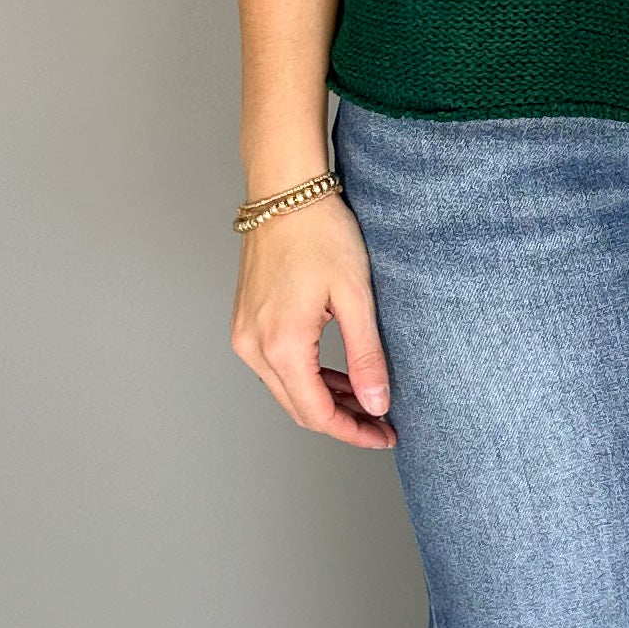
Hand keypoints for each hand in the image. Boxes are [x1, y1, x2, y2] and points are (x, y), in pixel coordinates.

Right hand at [232, 190, 393, 446]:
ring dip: (325, 400)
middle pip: (299, 408)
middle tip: (382, 423)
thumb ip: (366, 356)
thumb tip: (378, 404)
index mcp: (281, 345)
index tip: (384, 434)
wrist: (285, 193)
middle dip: (342, 421)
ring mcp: (244, 334)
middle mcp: (253, 346)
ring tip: (367, 400)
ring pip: (286, 390)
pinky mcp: (245, 322)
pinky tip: (337, 376)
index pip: (317, 413)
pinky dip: (307, 378)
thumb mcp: (355, 297)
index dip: (353, 432)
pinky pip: (276, 367)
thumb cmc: (321, 233)